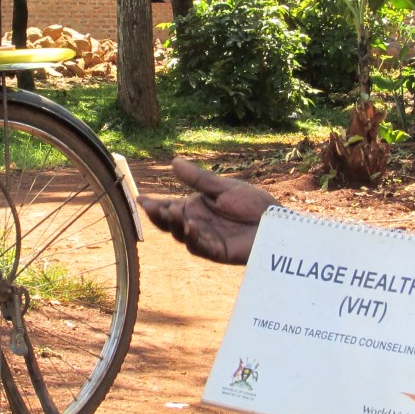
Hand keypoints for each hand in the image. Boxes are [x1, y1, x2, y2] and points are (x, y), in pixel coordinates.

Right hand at [136, 157, 277, 263]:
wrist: (276, 223)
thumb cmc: (253, 204)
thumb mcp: (224, 187)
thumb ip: (199, 179)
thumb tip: (174, 162)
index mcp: (196, 207)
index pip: (169, 206)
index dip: (153, 204)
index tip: (139, 198)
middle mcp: (197, 223)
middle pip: (170, 223)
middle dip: (158, 215)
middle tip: (151, 206)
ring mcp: (205, 238)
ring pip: (181, 235)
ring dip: (174, 225)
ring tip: (172, 212)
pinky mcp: (217, 251)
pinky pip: (199, 247)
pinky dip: (192, 238)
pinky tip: (189, 227)